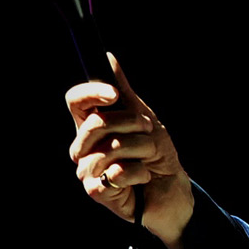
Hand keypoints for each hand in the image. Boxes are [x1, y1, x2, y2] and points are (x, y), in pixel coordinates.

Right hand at [66, 54, 193, 248]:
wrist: (173, 190)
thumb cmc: (157, 155)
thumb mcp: (145, 119)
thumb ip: (124, 92)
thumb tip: (108, 57)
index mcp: (92, 125)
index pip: (76, 102)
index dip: (91, 93)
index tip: (114, 94)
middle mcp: (84, 146)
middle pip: (95, 123)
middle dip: (131, 124)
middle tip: (148, 130)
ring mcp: (88, 169)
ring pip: (108, 149)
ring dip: (140, 151)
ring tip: (149, 159)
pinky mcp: (96, 191)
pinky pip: (114, 173)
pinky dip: (137, 173)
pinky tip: (142, 178)